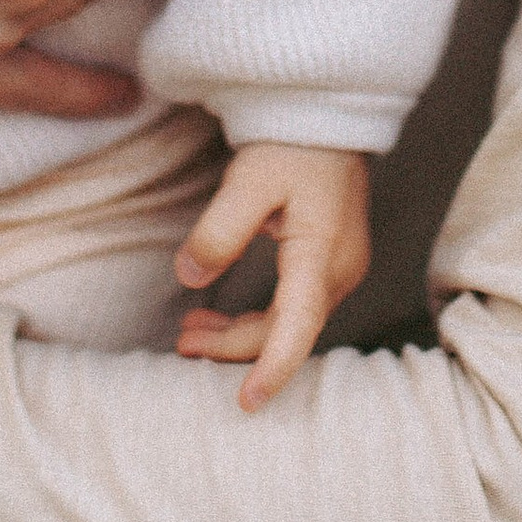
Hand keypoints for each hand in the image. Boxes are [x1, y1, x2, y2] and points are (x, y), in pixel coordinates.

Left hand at [174, 141, 372, 411]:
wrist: (327, 118)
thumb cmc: (291, 145)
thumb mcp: (247, 180)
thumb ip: (219, 232)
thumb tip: (191, 280)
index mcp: (321, 252)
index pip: (298, 326)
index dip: (272, 368)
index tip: (247, 402)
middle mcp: (340, 269)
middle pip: (288, 331)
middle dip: (234, 348)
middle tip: (182, 345)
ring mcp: (339, 268)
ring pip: (290, 323)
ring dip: (241, 335)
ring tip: (190, 335)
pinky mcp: (329, 263)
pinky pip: (294, 307)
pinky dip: (257, 320)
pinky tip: (218, 318)